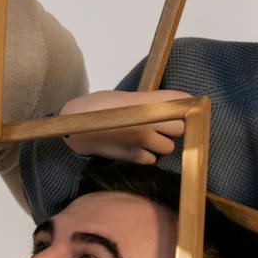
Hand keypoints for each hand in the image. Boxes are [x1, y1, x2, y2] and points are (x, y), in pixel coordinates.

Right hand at [60, 90, 190, 162]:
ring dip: (161, 143)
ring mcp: (141, 140)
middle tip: (159, 124)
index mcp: (145, 102)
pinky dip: (147, 155)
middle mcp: (147, 121)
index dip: (185, 105)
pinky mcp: (133, 157)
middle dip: (172, 127)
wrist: (73, 128)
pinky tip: (135, 148)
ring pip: (168, 147)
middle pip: (179, 127)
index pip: (181, 102)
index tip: (185, 106)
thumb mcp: (125, 98)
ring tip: (145, 137)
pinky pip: (152, 159)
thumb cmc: (97, 108)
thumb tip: (174, 105)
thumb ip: (150, 101)